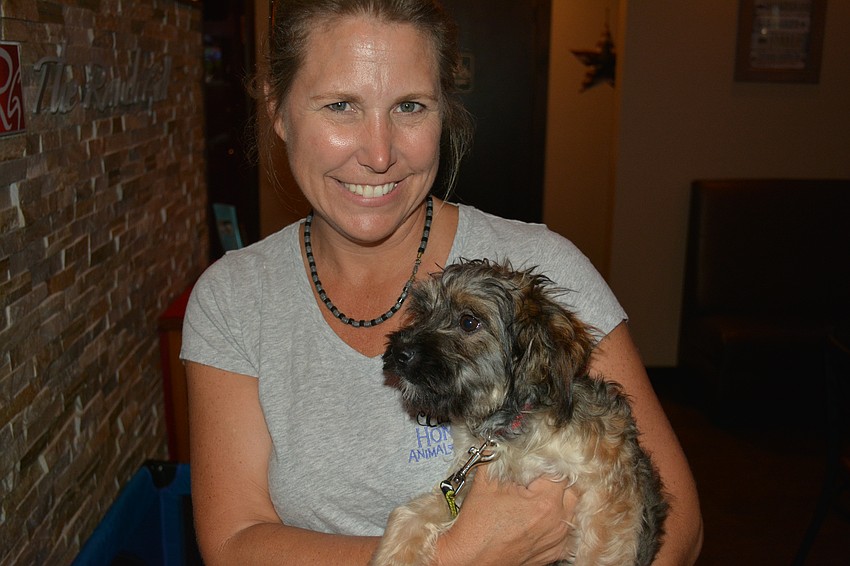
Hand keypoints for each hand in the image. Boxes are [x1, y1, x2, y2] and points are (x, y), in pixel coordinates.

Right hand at [434, 468, 576, 565]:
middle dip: (558, 481)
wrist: (471, 558)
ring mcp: (558, 540)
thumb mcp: (485, 482)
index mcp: (545, 502)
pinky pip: (567, 531)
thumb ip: (498, 456)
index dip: (547, 464)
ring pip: (573, 510)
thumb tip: (502, 441)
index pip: (560, 471)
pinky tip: (541, 517)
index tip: (536, 463)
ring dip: (561, 501)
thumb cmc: (477, 526)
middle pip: (572, 490)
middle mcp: (557, 522)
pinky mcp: (554, 553)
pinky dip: (559, 522)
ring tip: (538, 497)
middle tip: (537, 479)